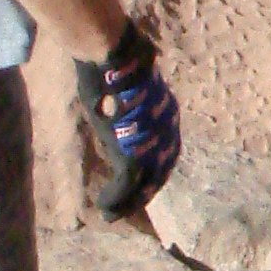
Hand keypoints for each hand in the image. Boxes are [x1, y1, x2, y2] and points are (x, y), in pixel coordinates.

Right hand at [74, 21, 181, 215]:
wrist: (113, 57)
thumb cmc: (111, 65)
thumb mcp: (122, 86)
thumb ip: (126, 101)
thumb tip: (117, 96)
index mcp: (166, 112)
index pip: (166, 150)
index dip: (155, 169)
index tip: (142, 182)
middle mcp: (167, 130)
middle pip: (160, 170)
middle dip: (144, 191)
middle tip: (127, 207)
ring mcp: (153, 143)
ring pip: (144, 183)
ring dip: (128, 202)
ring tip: (113, 214)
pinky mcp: (134, 153)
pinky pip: (127, 185)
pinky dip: (116, 199)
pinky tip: (104, 206)